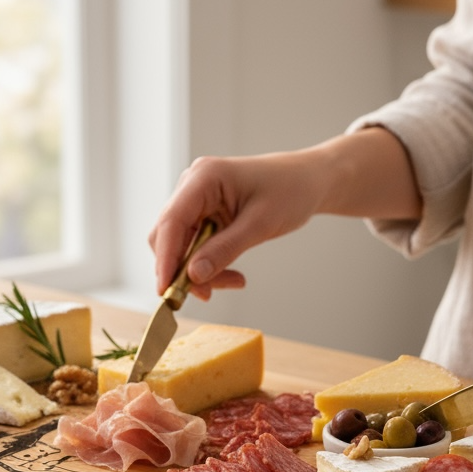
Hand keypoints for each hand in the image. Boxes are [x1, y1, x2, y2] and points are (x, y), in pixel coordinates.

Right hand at [147, 153, 319, 299]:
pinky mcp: (203, 213)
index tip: (167, 291)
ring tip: (234, 282)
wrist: (307, 181)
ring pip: (181, 245)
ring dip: (199, 270)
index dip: (165, 259)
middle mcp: (192, 186)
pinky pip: (194, 245)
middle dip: (184, 269)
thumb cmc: (290, 191)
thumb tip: (193, 276)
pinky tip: (230, 274)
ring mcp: (195, 199)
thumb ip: (224, 250)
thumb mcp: (260, 224)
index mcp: (204, 177)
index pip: (171, 222)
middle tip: (209, 294)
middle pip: (169, 236)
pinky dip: (208, 263)